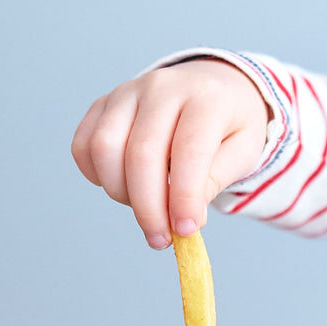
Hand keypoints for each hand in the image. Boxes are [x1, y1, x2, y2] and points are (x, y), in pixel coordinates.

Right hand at [71, 58, 270, 248]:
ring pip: (104, 148)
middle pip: (141, 154)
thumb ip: (216, 180)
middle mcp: (162, 87)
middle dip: (148, 208)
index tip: (186, 231)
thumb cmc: (227, 124)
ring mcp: (128, 92)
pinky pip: (83, 145)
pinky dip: (96, 176)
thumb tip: (184, 217)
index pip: (188, 151)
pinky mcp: (103, 103)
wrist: (210, 86)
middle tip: (161, 239)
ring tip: (145, 207)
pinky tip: (123, 186)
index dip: (184, 198)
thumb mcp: (243, 150)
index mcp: (206, 97)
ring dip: (120, 192)